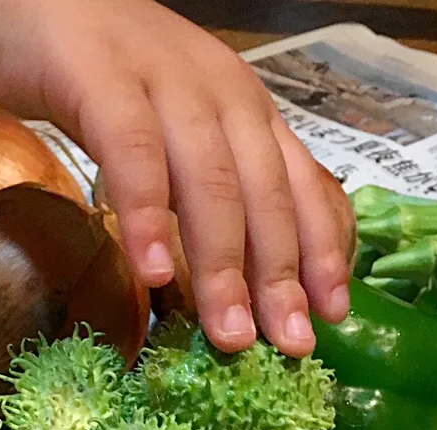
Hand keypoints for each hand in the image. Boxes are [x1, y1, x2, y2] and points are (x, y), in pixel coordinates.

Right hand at [0, 0, 351, 356]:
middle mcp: (223, 97)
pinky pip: (133, 154)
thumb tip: (247, 270)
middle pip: (264, 196)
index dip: (323, 252)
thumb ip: (216, 183)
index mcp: (248, 112)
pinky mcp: (104, 81)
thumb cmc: (115, 76)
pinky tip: (152, 274)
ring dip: (223, 265)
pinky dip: (149, 215)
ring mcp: (167, 85)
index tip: (332, 316)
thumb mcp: (184, 128)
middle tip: (289, 345)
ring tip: (230, 333)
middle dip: (281, 278)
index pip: (301, 185)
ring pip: (209, 183)